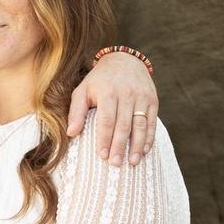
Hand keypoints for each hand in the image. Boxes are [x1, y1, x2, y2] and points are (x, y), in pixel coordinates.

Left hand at [66, 51, 157, 166]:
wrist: (124, 60)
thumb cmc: (99, 81)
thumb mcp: (82, 90)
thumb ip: (76, 112)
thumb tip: (71, 133)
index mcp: (108, 92)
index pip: (106, 119)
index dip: (104, 138)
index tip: (102, 155)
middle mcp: (126, 94)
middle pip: (123, 124)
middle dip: (119, 146)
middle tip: (115, 164)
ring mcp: (142, 96)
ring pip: (140, 124)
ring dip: (137, 145)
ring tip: (132, 162)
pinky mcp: (153, 99)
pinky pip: (152, 121)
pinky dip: (149, 137)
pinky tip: (144, 151)